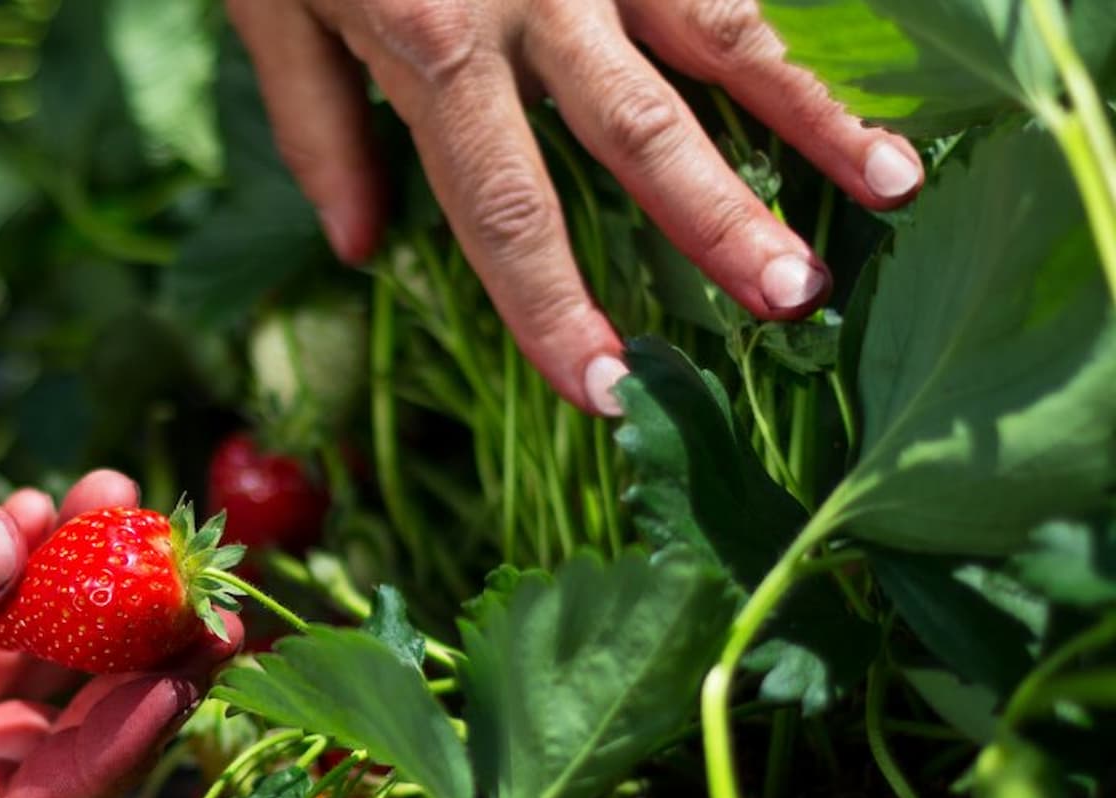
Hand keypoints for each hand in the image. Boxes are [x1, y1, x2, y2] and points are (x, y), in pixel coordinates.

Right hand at [0, 469, 236, 797]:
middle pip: (54, 755)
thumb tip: (12, 550)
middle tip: (207, 603)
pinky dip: (36, 562)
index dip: (101, 766)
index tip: (170, 687)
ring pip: (42, 679)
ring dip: (94, 601)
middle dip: (132, 679)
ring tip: (127, 506)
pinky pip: (4, 617)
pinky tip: (52, 500)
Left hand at [228, 0, 924, 414]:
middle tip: (797, 300)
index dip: (555, 308)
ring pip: (726, 35)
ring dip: (809, 117)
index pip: (504, 209)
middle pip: (642, 130)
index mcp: (434, 44)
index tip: (609, 390)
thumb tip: (360, 250)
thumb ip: (319, 129)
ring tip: (893, 189)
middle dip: (722, 221)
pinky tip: (853, 96)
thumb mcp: (273, 7)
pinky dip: (787, 35)